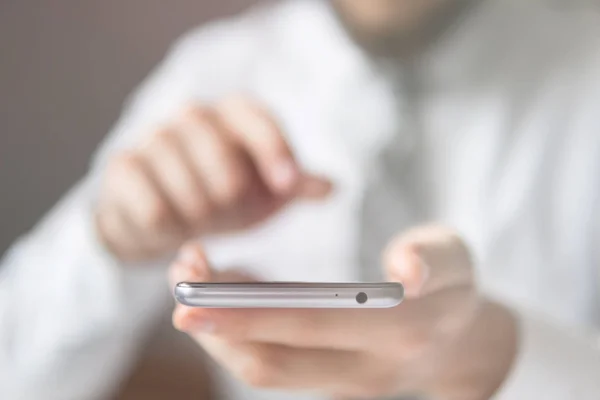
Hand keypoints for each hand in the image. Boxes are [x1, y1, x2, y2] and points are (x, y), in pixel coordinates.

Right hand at [95, 96, 331, 260]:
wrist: (156, 213)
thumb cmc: (216, 196)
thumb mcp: (261, 192)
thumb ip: (293, 186)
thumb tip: (330, 188)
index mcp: (232, 114)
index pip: (257, 120)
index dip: (275, 152)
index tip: (287, 186)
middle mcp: (191, 116)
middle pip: (224, 164)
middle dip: (233, 203)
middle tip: (230, 217)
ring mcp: (153, 138)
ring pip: (190, 192)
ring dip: (201, 221)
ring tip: (199, 223)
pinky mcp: (122, 167)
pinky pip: (155, 210)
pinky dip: (170, 230)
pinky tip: (170, 227)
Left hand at [170, 225, 517, 399]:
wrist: (459, 343)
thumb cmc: (451, 285)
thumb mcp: (455, 258)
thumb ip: (433, 257)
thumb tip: (405, 268)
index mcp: (399, 332)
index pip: (310, 325)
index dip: (249, 313)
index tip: (194, 293)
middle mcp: (365, 370)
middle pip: (273, 362)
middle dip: (216, 327)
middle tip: (176, 286)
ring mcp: (344, 383)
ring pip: (266, 371)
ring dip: (220, 334)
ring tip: (191, 283)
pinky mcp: (329, 381)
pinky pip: (274, 363)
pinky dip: (240, 335)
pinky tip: (224, 295)